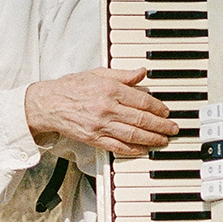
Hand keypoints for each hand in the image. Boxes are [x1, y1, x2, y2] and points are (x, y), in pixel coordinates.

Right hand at [25, 65, 172, 157]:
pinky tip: (144, 149)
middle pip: (141, 119)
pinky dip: (133, 149)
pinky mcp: (94, 138)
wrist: (49, 104)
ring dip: (152, 139)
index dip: (157, 107)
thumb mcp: (98, 73)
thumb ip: (123, 75)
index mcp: (110, 89)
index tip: (166, 111)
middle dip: (161, 125)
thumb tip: (142, 72)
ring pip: (133, 134)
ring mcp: (101, 125)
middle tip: (173, 129)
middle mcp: (107, 108)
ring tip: (164, 140)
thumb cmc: (72, 87)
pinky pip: (118, 146)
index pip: (141, 100)